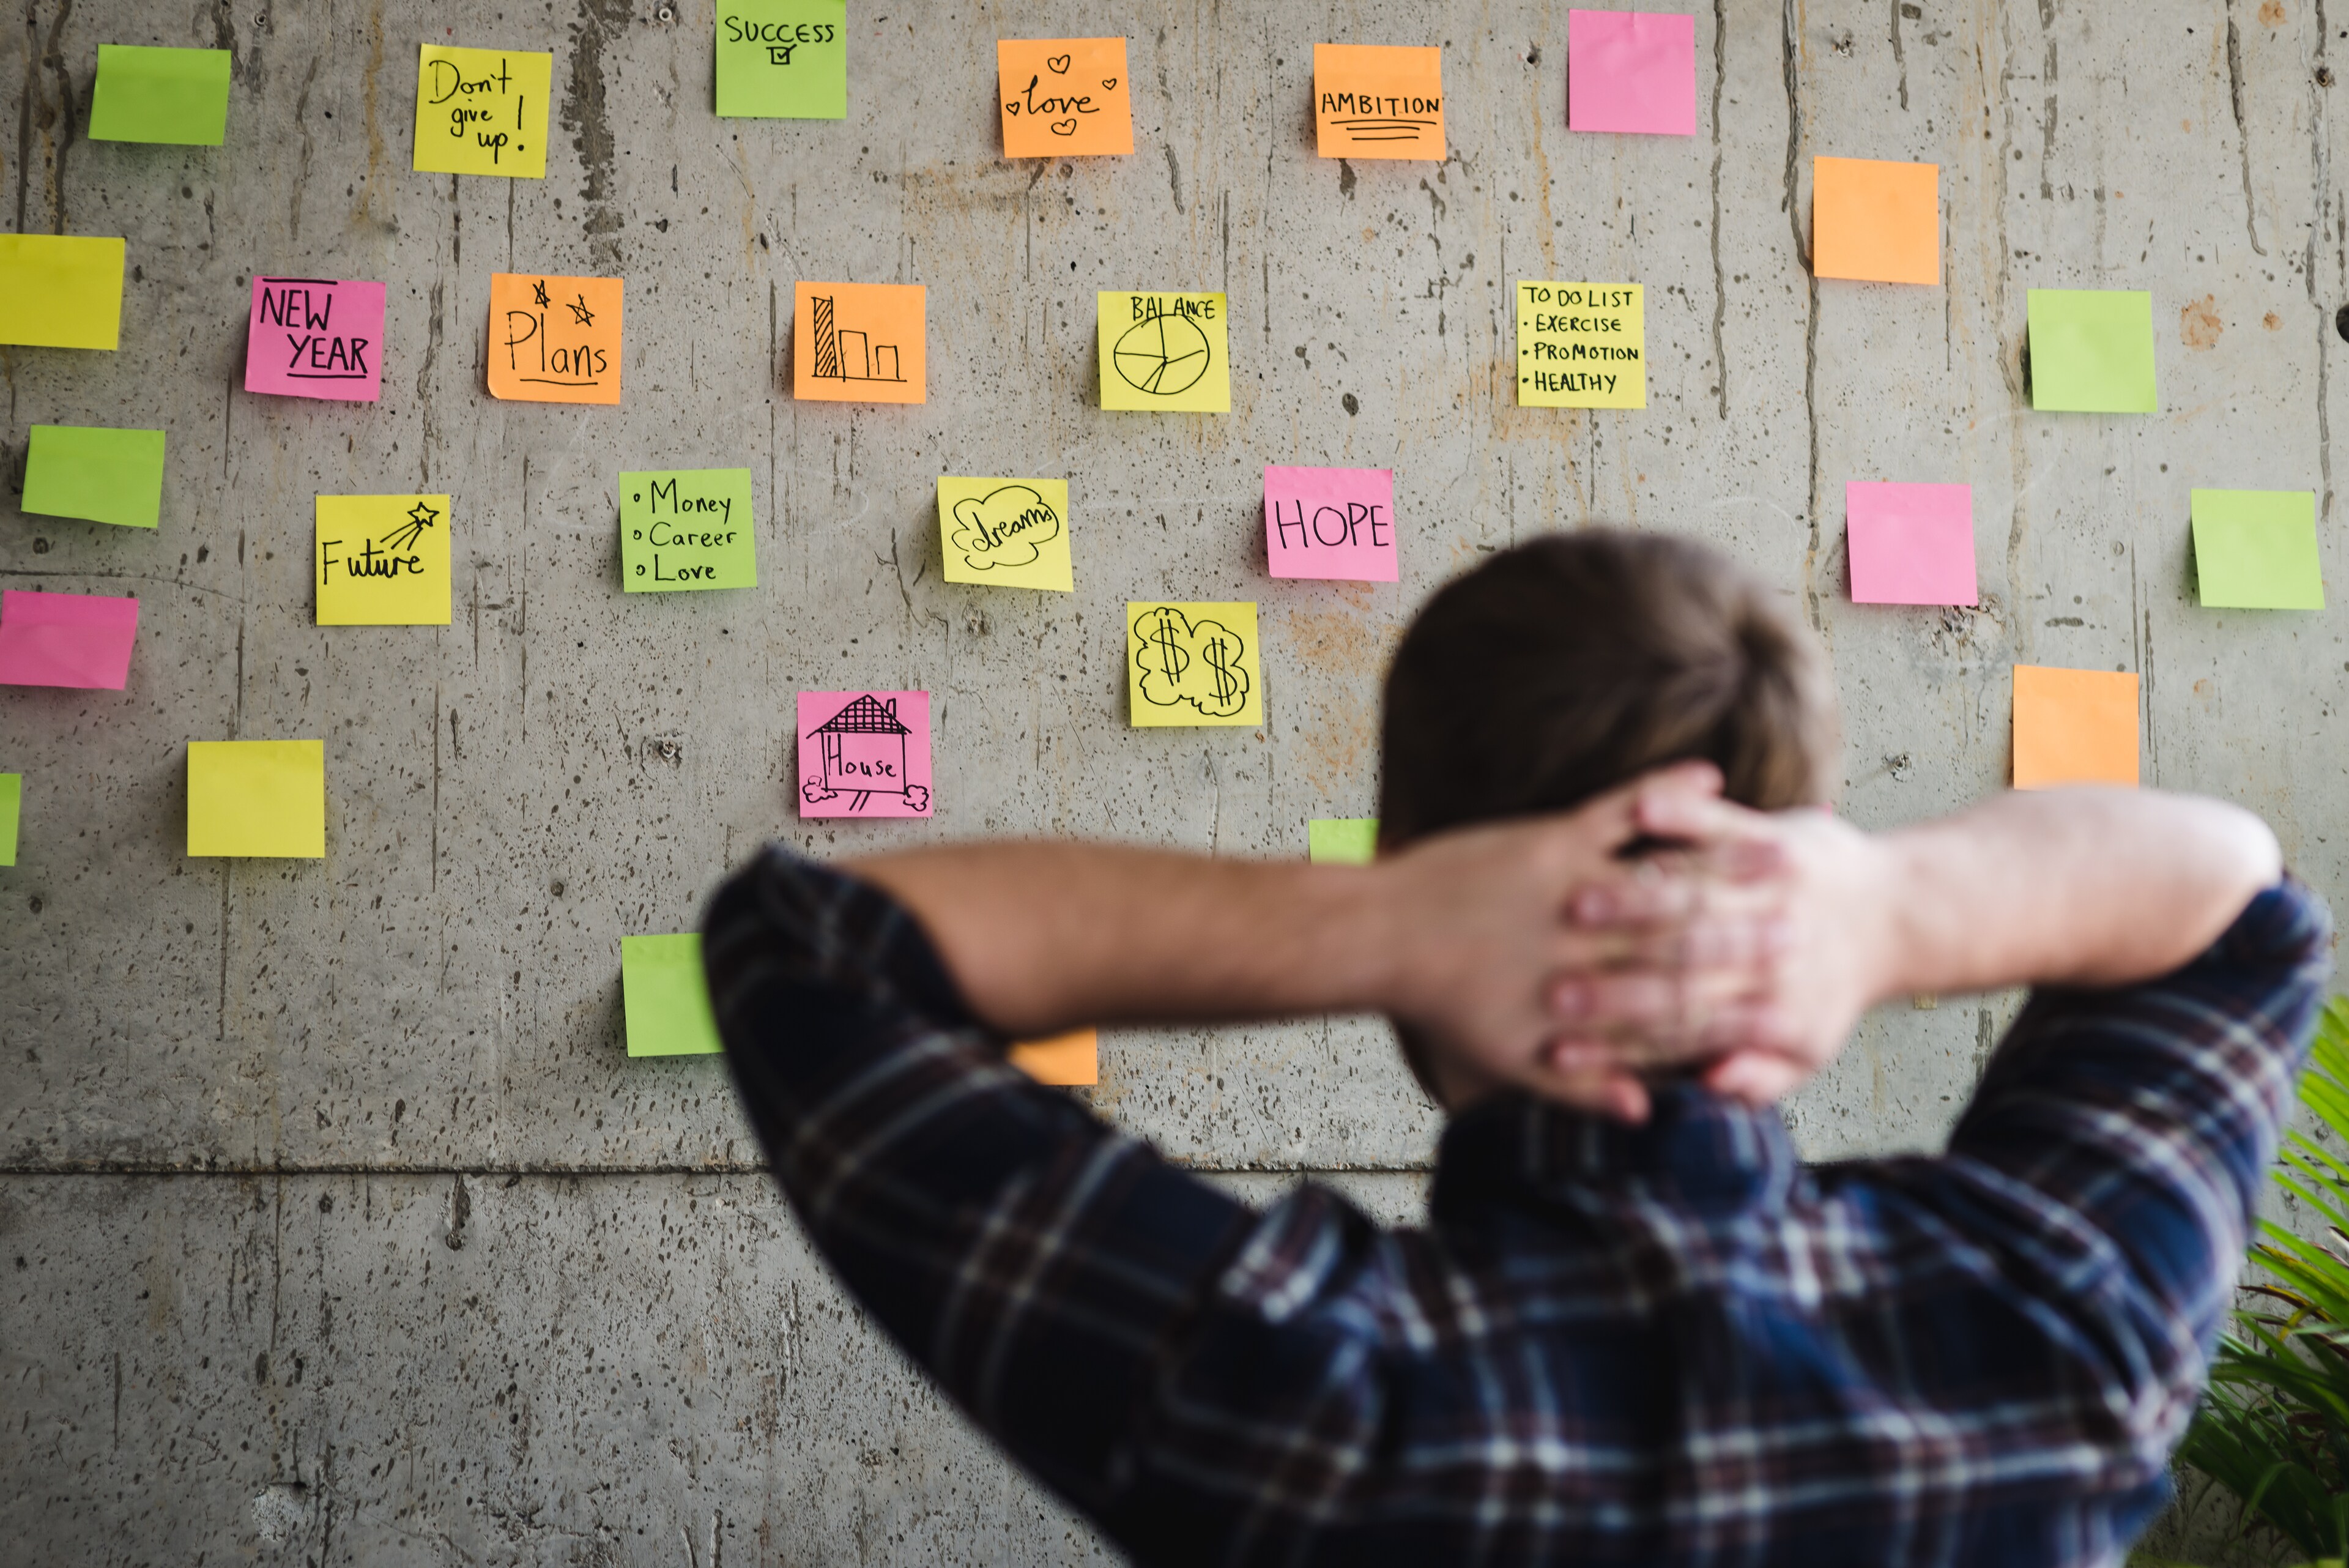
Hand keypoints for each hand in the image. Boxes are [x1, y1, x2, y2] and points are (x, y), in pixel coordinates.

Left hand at [1374, 763, 1798, 1120]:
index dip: (1739, 1002)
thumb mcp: (1509, 1062)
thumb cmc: (1439, 1004)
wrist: (1379, 937)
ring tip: (1785, 848)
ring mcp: (1578, 890)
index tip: (1789, 995)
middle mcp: (1595, 950)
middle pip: (1694, 942)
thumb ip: (1579, 1087)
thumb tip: (1643, 1110)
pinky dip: (1669, 793)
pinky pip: (1626, 810)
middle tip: (1812, 920)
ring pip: (1671, 878)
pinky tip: (1711, 777)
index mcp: (1589, 1005)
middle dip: (1756, 930)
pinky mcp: (1552, 840)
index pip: (1682, 1011)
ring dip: (1732, 861)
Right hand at [1543, 791, 1898, 1109]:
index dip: (1618, 1044)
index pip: (1684, 1029)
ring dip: (1632, 897)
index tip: (1558, 1051)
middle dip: (1614, 980)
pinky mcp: (1773, 837)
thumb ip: (1754, 1076)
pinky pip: (1722, 822)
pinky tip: (1641, 807)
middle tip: (1551, 990)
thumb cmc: (1831, 990)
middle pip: (1683, 965)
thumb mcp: (1805, 1051)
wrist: (1898, 914)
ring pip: (1695, 894)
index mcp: (1776, 1007)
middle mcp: (1773, 947)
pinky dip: (1683, 810)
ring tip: (1575, 905)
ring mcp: (1773, 888)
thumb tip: (1708, 1084)